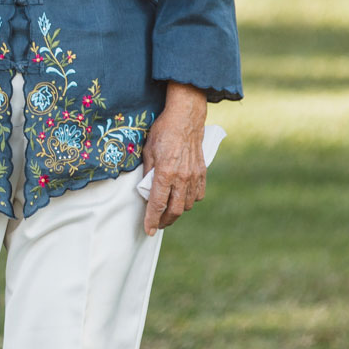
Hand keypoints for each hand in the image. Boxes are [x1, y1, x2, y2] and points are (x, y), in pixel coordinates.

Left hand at [142, 81, 208, 235]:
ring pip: (187, 205)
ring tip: (167, 211)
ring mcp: (194, 176)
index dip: (151, 220)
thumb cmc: (163, 131)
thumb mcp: (148, 151)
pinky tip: (182, 198)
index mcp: (165, 173)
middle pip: (174, 210)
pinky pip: (198, 195)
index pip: (157, 204)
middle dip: (164, 221)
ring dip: (177, 211)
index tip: (148, 230)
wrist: (186, 118)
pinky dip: (189, 200)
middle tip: (156, 224)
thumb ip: (148, 173)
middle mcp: (181, 178)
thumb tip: (145, 190)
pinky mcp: (202, 172)